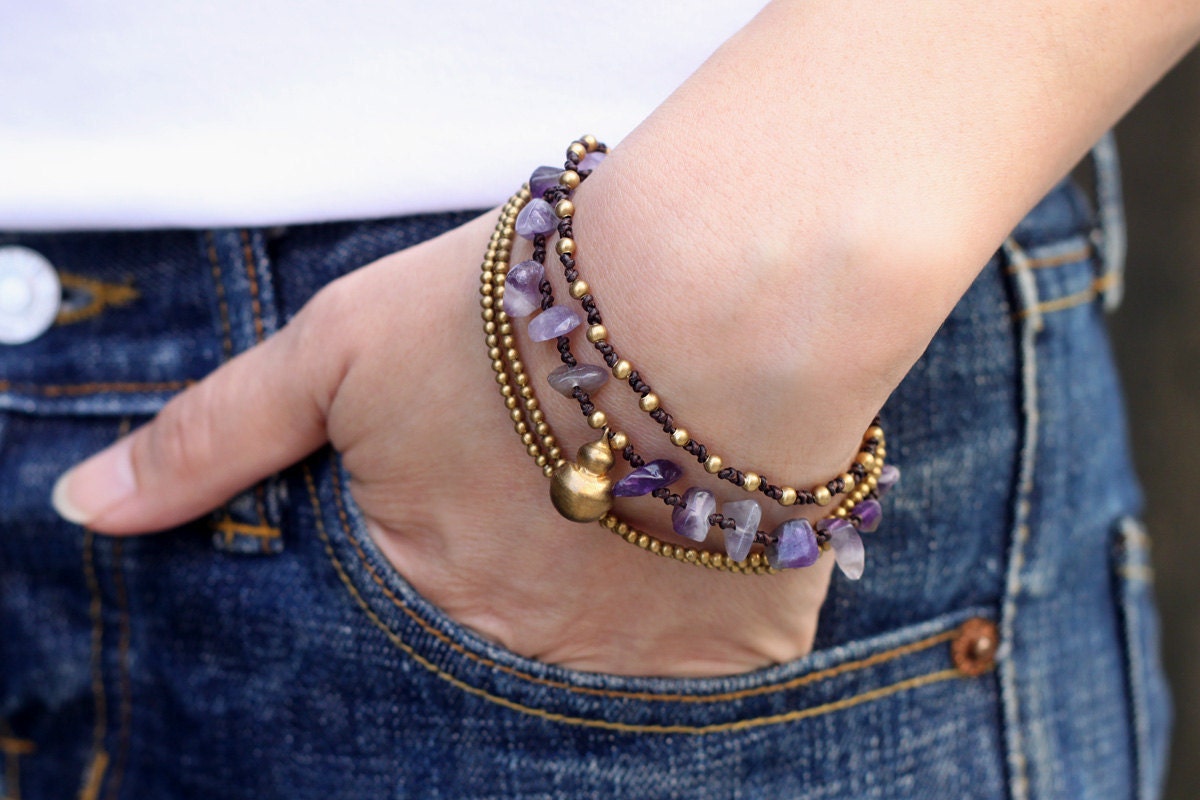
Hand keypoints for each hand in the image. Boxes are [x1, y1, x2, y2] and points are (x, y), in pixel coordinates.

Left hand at [50, 204, 856, 677]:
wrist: (707, 299)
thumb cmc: (513, 310)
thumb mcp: (339, 348)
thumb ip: (214, 436)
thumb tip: (86, 508)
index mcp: (423, 589)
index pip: (405, 626)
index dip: (447, 557)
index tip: (484, 504)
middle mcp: (525, 656)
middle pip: (510, 646)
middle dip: (529, 576)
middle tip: (565, 491)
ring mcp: (643, 669)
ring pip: (615, 652)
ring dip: (620, 585)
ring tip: (641, 490)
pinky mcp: (749, 647)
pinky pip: (721, 653)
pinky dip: (715, 597)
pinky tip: (715, 516)